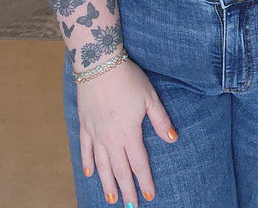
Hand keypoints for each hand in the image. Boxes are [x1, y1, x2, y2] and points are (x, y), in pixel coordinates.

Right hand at [77, 57, 177, 204]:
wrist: (99, 64)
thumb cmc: (128, 79)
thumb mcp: (150, 97)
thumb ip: (161, 120)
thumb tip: (173, 139)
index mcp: (129, 133)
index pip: (139, 164)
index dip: (145, 181)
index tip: (149, 196)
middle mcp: (111, 138)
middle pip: (120, 170)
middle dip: (127, 189)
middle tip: (131, 206)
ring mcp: (95, 133)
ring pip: (102, 165)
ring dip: (107, 183)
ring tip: (111, 199)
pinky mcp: (85, 125)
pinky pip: (85, 149)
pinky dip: (87, 163)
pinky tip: (89, 174)